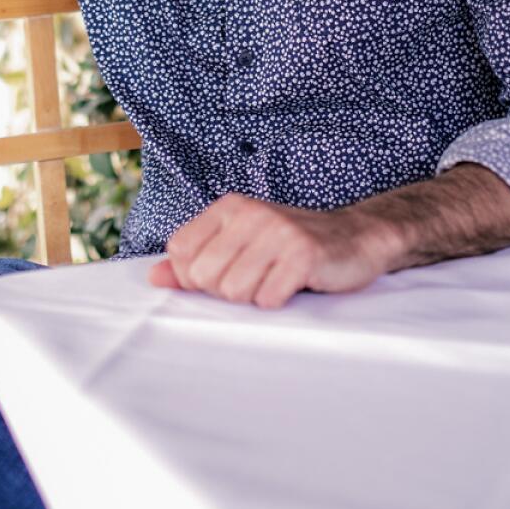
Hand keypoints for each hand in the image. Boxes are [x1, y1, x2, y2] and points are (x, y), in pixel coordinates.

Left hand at [146, 193, 398, 308]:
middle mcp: (250, 213)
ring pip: (233, 291)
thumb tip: (153, 277)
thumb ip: (194, 261)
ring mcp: (278, 232)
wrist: (356, 238)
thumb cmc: (290, 246)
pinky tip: (293, 285)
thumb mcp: (239, 244)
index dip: (196, 276)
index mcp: (229, 207)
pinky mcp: (303, 254)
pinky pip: (267, 299)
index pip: (181, 252)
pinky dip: (278, 301)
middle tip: (257, 277)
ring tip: (275, 279)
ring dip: (255, 296)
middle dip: (226, 289)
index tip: (226, 271)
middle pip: (205, 276)